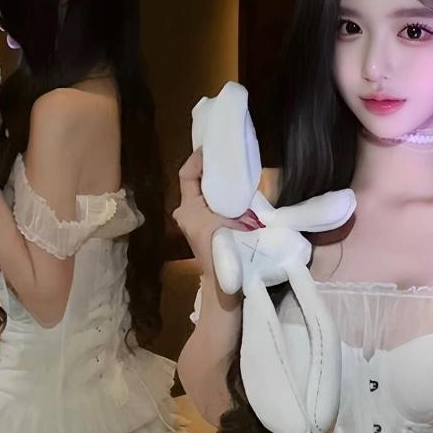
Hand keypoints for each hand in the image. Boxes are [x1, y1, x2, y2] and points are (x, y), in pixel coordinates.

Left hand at [173, 146, 261, 272]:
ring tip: (236, 171)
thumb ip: (233, 199)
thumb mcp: (228, 220)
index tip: (215, 148)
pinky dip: (222, 196)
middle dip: (211, 169)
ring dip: (218, 183)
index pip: (187, 174)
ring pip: (205, 194)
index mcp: (188, 208)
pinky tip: (238, 192)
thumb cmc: (223, 251)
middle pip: (196, 182)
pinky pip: (212, 205)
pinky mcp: (204, 228)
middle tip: (230, 157)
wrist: (225, 284)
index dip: (198, 159)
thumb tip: (246, 179)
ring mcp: (195, 222)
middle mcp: (187, 212)